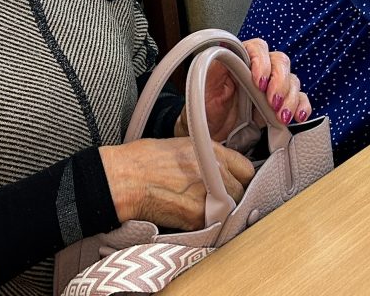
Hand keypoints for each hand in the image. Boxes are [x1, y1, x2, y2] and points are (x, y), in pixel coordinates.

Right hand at [100, 139, 253, 228]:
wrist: (122, 179)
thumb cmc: (144, 160)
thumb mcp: (181, 145)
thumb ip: (206, 157)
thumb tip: (220, 168)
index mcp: (212, 151)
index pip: (246, 169)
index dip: (239, 178)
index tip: (232, 183)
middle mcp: (214, 171)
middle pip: (240, 192)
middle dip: (229, 197)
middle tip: (212, 198)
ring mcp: (208, 195)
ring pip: (229, 211)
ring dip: (219, 212)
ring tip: (197, 207)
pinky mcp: (197, 217)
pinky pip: (212, 224)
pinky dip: (203, 224)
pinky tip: (187, 216)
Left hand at [175, 37, 311, 139]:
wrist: (208, 134)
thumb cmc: (202, 108)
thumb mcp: (202, 85)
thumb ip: (215, 66)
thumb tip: (224, 49)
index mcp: (240, 59)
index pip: (258, 48)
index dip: (262, 62)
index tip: (259, 81)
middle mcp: (258, 70)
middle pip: (280, 62)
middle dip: (280, 82)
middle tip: (272, 101)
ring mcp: (270, 88)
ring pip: (292, 81)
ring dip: (290, 98)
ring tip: (281, 115)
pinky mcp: (279, 106)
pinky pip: (299, 100)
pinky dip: (302, 106)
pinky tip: (298, 116)